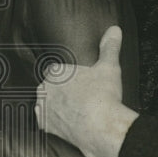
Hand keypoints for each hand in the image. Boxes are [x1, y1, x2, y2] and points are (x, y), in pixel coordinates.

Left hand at [34, 25, 137, 156]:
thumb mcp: (109, 66)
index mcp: (56, 72)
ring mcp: (42, 107)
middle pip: (49, 87)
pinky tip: (63, 122)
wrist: (101, 127)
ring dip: (55, 106)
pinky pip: (43, 121)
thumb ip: (109, 47)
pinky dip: (52, 122)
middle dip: (61, 91)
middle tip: (78, 97)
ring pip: (45, 103)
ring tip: (72, 110)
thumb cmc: (103, 96)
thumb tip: (114, 30)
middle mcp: (44, 88)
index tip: (77, 82)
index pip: (55, 71)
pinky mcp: (44, 125)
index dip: (67, 77)